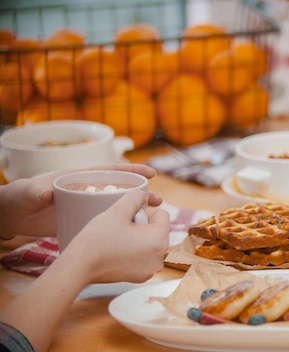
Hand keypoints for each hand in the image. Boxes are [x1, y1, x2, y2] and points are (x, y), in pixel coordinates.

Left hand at [0, 163, 161, 239]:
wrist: (11, 216)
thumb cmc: (18, 198)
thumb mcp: (27, 193)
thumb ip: (35, 191)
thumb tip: (46, 192)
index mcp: (79, 177)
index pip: (111, 171)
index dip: (132, 171)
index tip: (151, 173)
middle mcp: (87, 190)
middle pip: (120, 189)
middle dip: (141, 193)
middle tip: (158, 201)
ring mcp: (86, 205)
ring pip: (116, 206)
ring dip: (135, 211)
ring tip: (151, 218)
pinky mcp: (82, 220)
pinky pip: (106, 222)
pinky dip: (121, 226)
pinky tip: (132, 234)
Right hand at [62, 188, 169, 283]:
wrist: (79, 266)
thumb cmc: (98, 240)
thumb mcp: (118, 210)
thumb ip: (136, 197)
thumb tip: (145, 195)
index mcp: (160, 241)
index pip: (161, 214)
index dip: (143, 210)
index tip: (126, 217)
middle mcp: (160, 258)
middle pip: (155, 228)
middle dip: (140, 224)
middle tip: (119, 228)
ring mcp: (150, 269)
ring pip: (148, 241)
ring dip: (135, 236)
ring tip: (116, 239)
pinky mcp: (139, 276)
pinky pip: (141, 255)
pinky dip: (132, 250)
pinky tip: (115, 250)